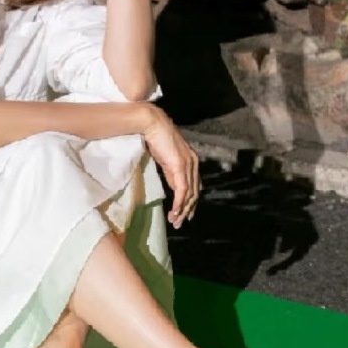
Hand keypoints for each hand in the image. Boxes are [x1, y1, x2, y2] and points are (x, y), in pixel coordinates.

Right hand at [141, 108, 199, 227]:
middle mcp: (194, 164)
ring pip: (190, 194)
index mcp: (192, 161)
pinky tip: (175, 213)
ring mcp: (189, 165)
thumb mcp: (166, 159)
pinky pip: (182, 190)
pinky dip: (179, 203)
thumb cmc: (155, 138)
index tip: (185, 214)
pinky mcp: (180, 166)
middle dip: (188, 210)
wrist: (152, 124)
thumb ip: (172, 172)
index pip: (195, 186)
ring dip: (182, 210)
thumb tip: (174, 186)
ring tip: (175, 222)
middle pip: (195, 193)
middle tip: (179, 223)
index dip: (191, 202)